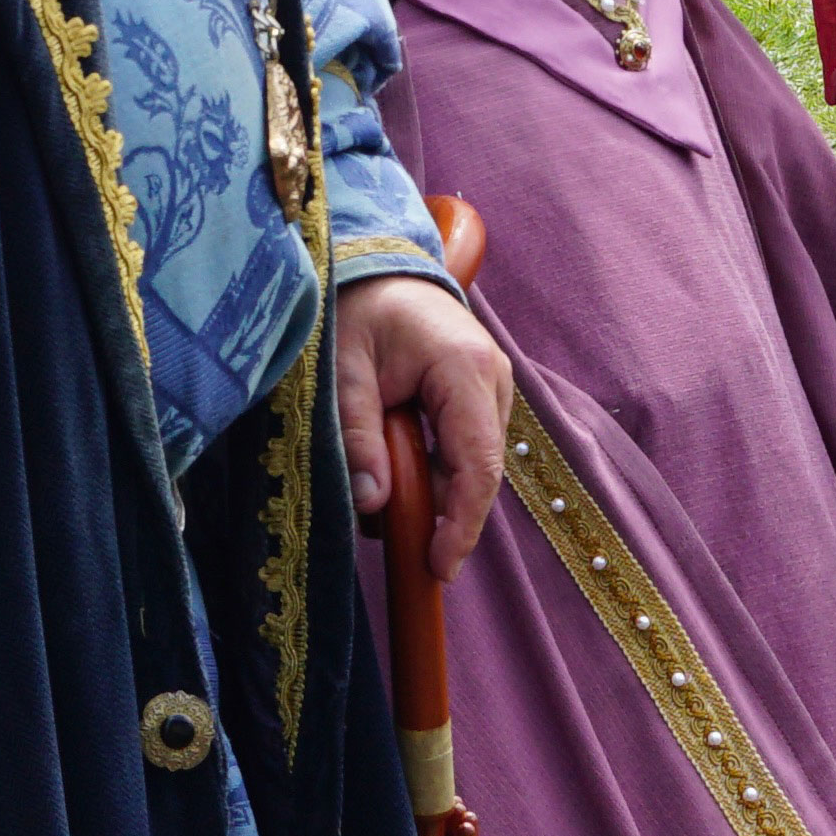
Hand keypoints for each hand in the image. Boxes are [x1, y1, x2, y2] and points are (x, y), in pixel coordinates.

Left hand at [331, 271, 511, 581]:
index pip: (477, 464)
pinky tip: (396, 472)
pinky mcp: (480, 395)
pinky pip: (464, 449)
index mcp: (464, 367)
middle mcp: (493, 378)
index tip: (437, 566)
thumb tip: (372, 503)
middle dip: (443, 515)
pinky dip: (433, 472)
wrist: (377, 269)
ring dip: (432, 492)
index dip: (461, 523)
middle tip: (401, 548)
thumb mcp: (342, 368)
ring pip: (473, 464)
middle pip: (481, 471)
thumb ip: (357, 433)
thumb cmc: (357, 309)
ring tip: (382, 496)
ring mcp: (493, 386)